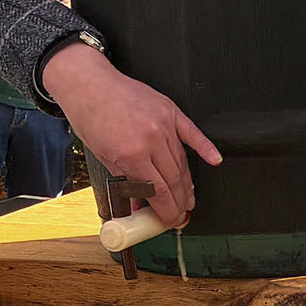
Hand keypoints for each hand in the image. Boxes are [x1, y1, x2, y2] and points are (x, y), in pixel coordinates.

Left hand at [42, 42, 221, 227]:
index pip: (159, 192)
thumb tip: (141, 203)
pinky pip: (192, 133)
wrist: (90, 85)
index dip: (168, 211)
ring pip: (182, 161)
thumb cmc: (91, 118)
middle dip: (179, 202)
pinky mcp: (170, 111)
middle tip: (181, 214)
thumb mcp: (104, 157)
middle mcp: (151, 140)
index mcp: (132, 155)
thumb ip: (128, 181)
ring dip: (187, 184)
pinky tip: (214, 160)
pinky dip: (205, 148)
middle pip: (174, 180)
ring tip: (189, 198)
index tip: (170, 220)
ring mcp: (163, 124)